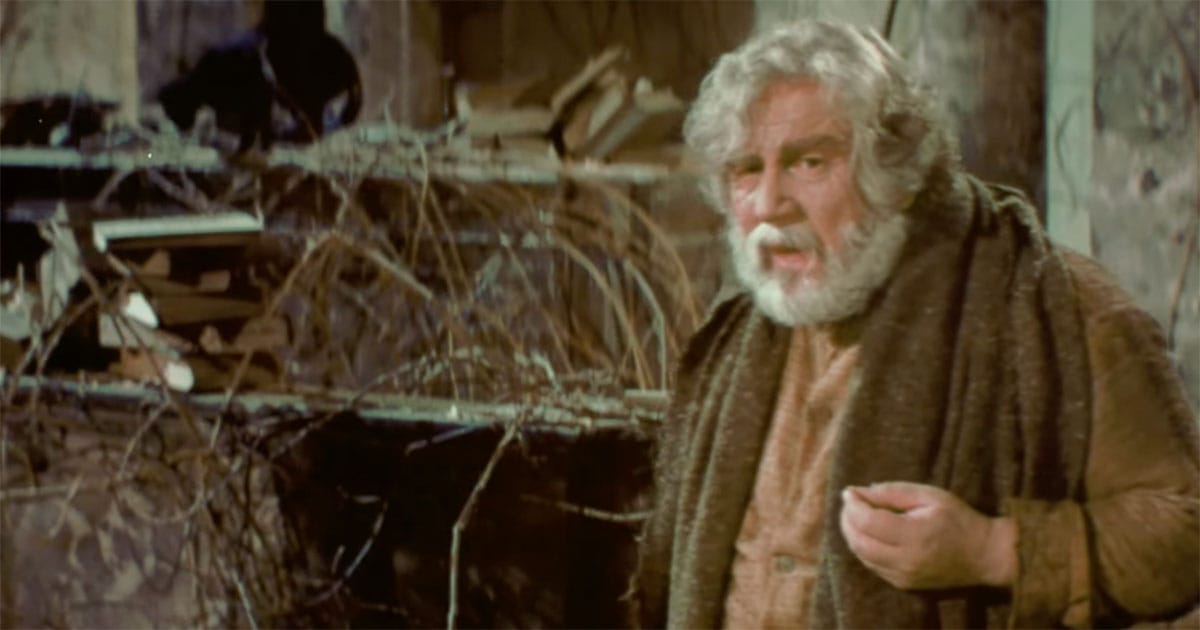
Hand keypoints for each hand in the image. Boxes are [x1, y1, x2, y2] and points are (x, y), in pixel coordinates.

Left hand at [838, 481, 1015, 589]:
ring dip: (852, 534)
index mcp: (915, 536)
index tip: (849, 491)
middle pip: (858, 541)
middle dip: (847, 519)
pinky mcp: (904, 585)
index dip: (853, 505)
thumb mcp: (929, 495)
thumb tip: (858, 492)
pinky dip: (864, 548)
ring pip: (861, 555)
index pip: (868, 522)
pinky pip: (872, 565)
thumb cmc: (958, 519)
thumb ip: (892, 492)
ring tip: (855, 515)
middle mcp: (906, 561)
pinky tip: (869, 533)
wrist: (984, 555)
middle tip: (849, 502)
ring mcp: (904, 577)